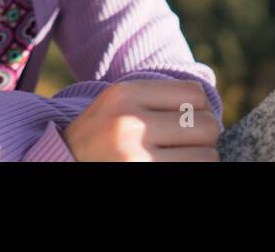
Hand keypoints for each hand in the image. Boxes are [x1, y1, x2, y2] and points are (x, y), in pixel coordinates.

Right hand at [61, 79, 219, 160]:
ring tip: (180, 157)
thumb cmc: (100, 135)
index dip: (200, 109)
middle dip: (204, 135)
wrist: (63, 163)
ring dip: (201, 157)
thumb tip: (210, 108)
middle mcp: (130, 124)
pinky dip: (192, 170)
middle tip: (189, 143)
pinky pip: (194, 173)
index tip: (189, 121)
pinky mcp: (146, 179)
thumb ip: (156, 98)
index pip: (195, 94)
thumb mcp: (118, 103)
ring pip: (207, 155)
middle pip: (205, 125)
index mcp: (125, 94)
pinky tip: (173, 166)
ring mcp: (137, 158)